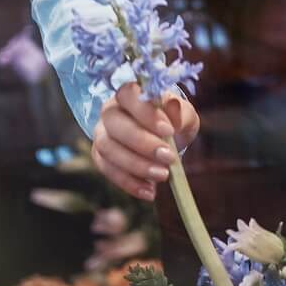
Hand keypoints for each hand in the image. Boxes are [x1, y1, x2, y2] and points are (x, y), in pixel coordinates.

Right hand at [92, 82, 199, 201]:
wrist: (165, 140)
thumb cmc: (174, 122)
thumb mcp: (184, 115)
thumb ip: (180, 112)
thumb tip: (172, 106)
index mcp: (130, 93)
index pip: (128, 94)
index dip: (145, 112)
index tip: (169, 130)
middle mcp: (110, 111)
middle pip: (115, 124)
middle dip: (142, 143)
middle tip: (169, 158)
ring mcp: (101, 134)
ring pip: (108, 149)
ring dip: (136, 165)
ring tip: (162, 176)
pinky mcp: (100, 157)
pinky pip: (108, 170)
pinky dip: (129, 183)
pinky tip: (149, 191)